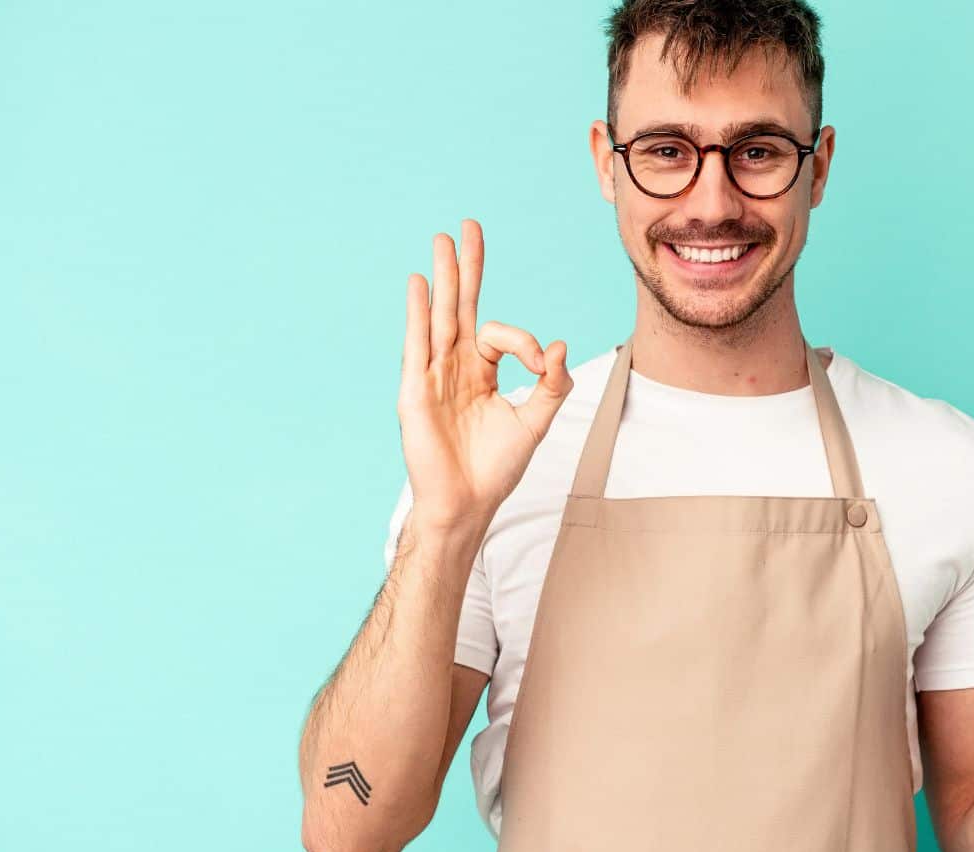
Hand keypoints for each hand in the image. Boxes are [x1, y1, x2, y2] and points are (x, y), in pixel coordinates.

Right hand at [398, 219, 573, 528]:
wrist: (467, 503)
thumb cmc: (495, 468)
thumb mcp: (534, 422)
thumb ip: (550, 385)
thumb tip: (557, 346)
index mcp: (482, 372)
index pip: (502, 335)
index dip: (525, 342)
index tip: (541, 364)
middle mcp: (455, 367)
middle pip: (462, 306)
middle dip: (466, 268)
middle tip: (469, 226)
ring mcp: (433, 375)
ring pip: (440, 317)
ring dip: (443, 278)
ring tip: (443, 241)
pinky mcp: (416, 390)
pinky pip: (418, 344)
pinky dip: (419, 313)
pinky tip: (421, 283)